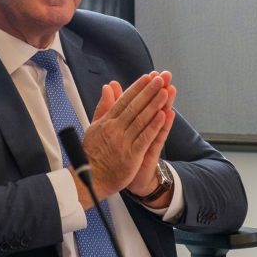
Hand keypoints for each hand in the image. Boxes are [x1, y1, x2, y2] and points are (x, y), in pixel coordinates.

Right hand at [74, 71, 175, 206]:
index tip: (148, 77)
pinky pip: (145, 138)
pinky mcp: (131, 155)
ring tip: (165, 91)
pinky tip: (163, 116)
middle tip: (160, 78)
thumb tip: (108, 87)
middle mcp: (115, 129)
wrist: (91, 179)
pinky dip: (154, 126)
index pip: (124, 100)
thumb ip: (103, 106)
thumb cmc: (93, 154)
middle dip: (149, 91)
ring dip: (154, 104)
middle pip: (135, 106)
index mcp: (107, 122)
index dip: (137, 88)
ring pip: (141, 119)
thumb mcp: (95, 126)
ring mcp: (123, 142)